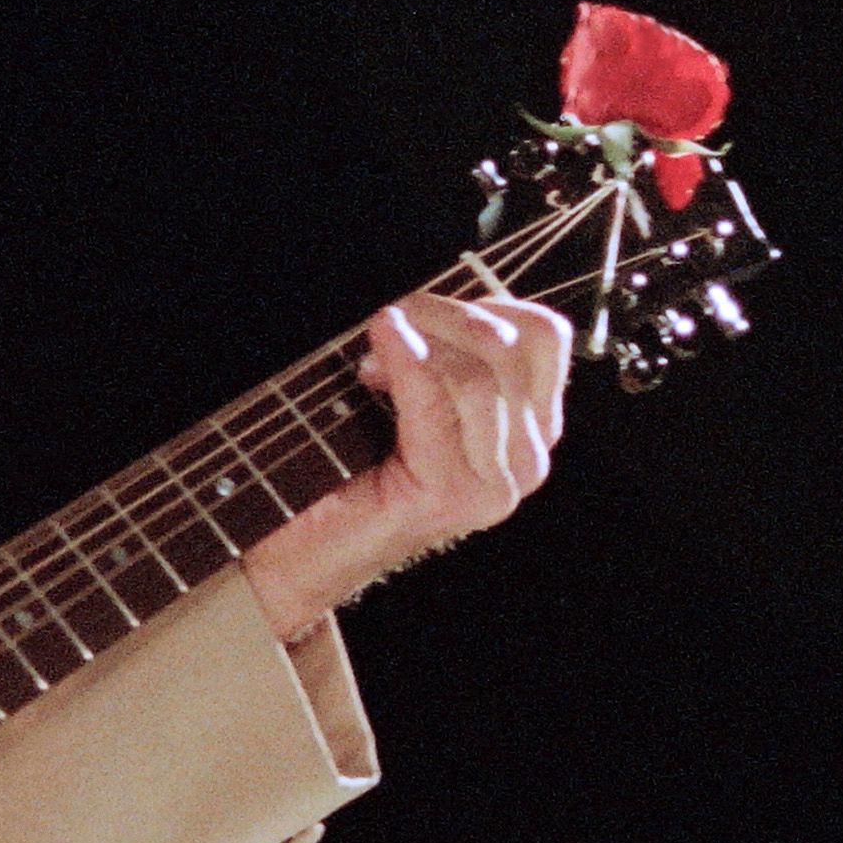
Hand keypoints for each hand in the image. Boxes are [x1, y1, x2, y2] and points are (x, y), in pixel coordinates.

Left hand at [238, 292, 571, 640]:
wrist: (298, 547)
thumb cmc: (348, 461)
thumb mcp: (415, 388)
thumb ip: (446, 344)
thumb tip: (440, 294)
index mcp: (530, 431)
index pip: (544, 336)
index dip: (481, 303)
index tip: (423, 316)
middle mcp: (526, 463)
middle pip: (510, 347)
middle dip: (440, 315)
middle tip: (387, 323)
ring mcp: (493, 487)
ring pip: (477, 374)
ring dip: (414, 344)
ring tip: (365, 362)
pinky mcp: (449, 496)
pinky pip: (436, 403)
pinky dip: (403, 365)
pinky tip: (375, 354)